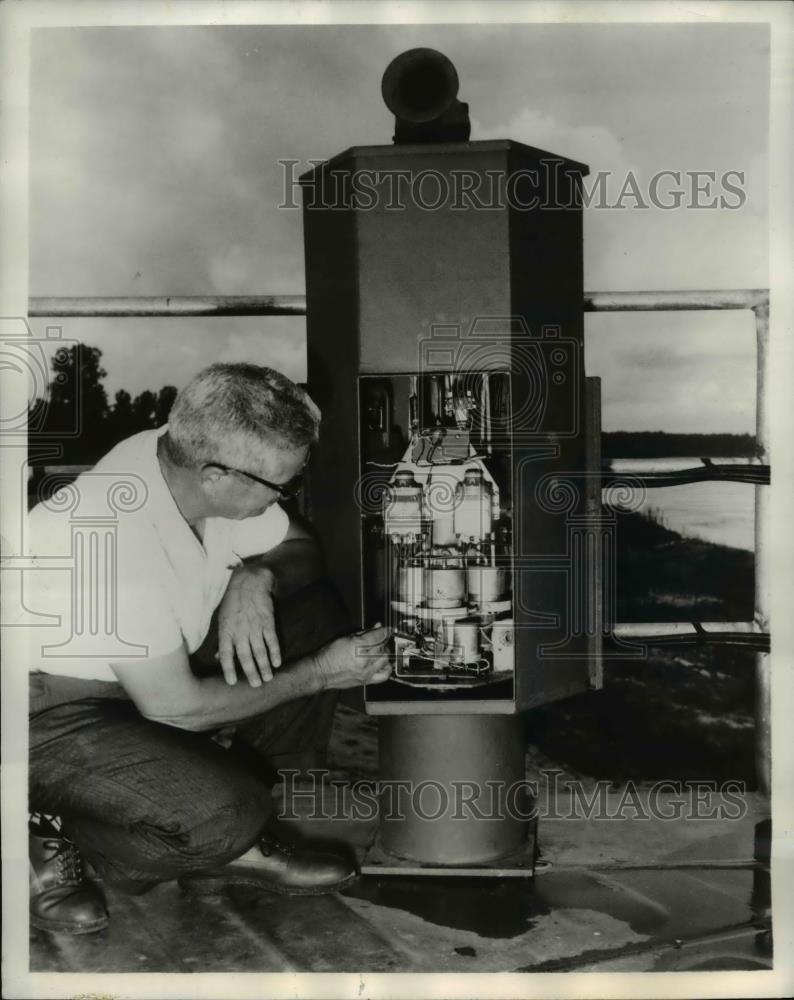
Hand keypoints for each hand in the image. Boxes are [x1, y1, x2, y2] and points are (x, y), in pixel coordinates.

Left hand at [217, 565, 280, 686]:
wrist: (250, 582)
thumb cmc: (233, 602)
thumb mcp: (223, 619)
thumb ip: (222, 640)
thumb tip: (217, 657)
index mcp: (226, 630)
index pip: (225, 653)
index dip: (228, 668)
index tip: (231, 682)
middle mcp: (240, 630)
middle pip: (245, 655)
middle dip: (250, 672)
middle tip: (255, 685)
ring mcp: (254, 626)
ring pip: (259, 650)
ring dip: (264, 666)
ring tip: (267, 679)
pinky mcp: (268, 621)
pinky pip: (272, 640)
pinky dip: (275, 652)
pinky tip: (277, 663)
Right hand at [312, 624, 392, 689]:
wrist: (321, 672)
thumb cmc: (329, 655)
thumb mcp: (346, 638)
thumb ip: (364, 633)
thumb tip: (377, 627)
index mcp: (358, 646)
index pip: (379, 636)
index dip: (385, 631)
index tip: (387, 629)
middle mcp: (364, 659)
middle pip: (383, 647)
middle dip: (383, 641)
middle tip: (378, 639)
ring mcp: (366, 671)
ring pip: (385, 659)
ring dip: (384, 653)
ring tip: (378, 651)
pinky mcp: (366, 680)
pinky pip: (384, 674)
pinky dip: (386, 667)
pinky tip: (381, 663)